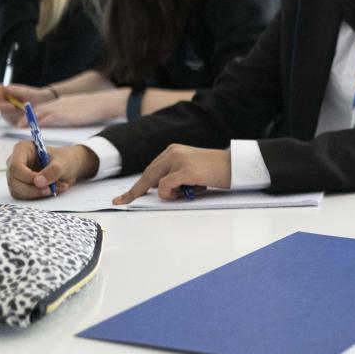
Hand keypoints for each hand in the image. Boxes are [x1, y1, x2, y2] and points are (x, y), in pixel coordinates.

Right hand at [0, 84, 53, 124]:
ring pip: (2, 113)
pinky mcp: (11, 121)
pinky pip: (11, 120)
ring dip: (12, 111)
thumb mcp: (23, 90)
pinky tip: (24, 113)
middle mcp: (0, 103)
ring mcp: (5, 112)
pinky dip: (18, 117)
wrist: (43, 102)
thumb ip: (12, 90)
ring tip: (23, 107)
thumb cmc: (31, 94)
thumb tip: (1, 88)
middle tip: (11, 105)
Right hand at [6, 142, 96, 198]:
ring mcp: (16, 174)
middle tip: (52, 189)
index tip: (42, 182)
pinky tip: (52, 190)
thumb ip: (53, 171)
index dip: (27, 177)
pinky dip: (37, 196)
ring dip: (37, 193)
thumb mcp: (63, 163)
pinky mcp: (19, 186)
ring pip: (17, 191)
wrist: (70, 166)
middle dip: (33, 189)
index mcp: (23, 149)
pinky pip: (22, 196)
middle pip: (14, 180)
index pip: (15, 166)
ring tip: (56, 188)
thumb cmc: (65, 159)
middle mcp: (15, 161)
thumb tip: (38, 182)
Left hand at [27, 91, 123, 126]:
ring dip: (29, 119)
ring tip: (20, 126)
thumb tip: (67, 119)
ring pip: (40, 112)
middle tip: (17, 124)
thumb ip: (70, 112)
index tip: (23, 119)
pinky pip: (49, 118)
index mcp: (62, 101)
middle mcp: (59, 103)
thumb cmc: (97, 106)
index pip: (42, 106)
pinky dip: (40, 122)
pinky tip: (34, 127)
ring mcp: (62, 108)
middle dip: (26, 116)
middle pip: (37, 108)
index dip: (31, 112)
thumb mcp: (79, 108)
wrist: (107, 102)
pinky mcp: (67, 114)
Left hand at [113, 145, 230, 204]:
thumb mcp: (189, 170)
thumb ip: (172, 175)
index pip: (150, 170)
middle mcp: (172, 152)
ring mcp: (178, 160)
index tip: (121, 198)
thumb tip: (158, 188)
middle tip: (120, 202)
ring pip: (156, 183)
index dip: (136, 186)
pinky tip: (188, 192)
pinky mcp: (186, 170)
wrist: (234, 166)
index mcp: (172, 151)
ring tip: (189, 191)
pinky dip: (170, 194)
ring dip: (168, 194)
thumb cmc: (214, 172)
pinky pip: (166, 187)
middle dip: (135, 192)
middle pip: (147, 176)